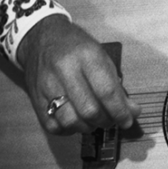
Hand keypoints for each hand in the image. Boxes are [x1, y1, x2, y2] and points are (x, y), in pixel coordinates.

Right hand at [17, 15, 140, 134]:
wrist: (42, 38)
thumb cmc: (77, 48)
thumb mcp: (101, 57)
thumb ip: (116, 85)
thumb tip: (132, 112)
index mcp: (87, 56)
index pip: (106, 91)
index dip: (120, 111)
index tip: (128, 121)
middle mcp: (65, 70)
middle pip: (88, 109)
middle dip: (105, 121)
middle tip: (112, 120)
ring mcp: (47, 85)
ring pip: (70, 121)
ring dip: (88, 127)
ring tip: (95, 121)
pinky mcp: (35, 98)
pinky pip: (53, 125)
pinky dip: (69, 130)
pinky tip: (77, 121)